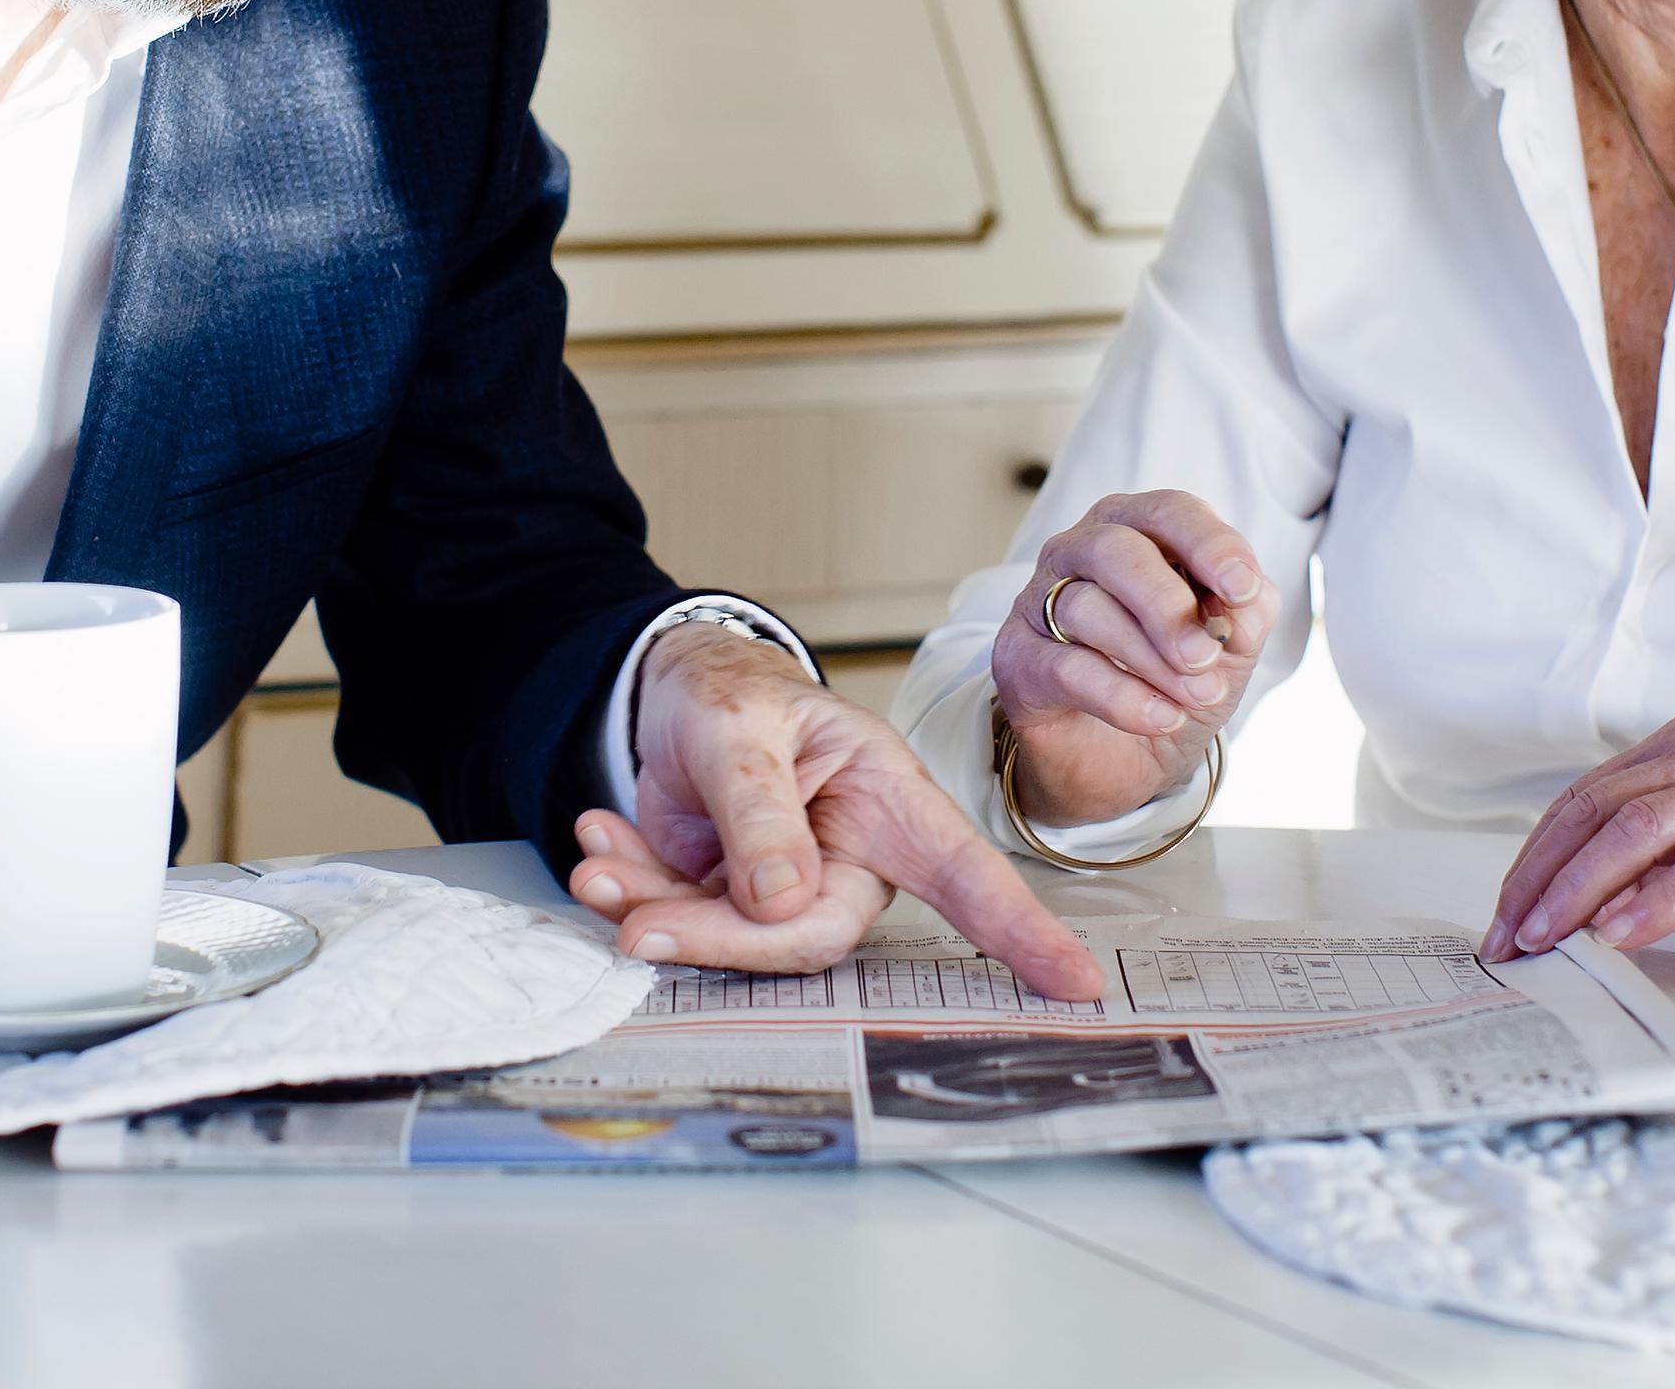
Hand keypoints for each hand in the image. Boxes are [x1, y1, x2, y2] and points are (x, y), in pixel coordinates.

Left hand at [565, 625, 1103, 1001]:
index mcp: (887, 800)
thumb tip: (782, 902)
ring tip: (597, 864)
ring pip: (739, 941)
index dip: (1020, 932)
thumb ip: (759, 810)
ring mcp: (790, 886)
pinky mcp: (732, 902)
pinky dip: (632, 894)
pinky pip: (687, 924)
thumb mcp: (740, 727)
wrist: (668, 690)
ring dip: (656, 910)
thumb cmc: (731, 693)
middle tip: (634, 920)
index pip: (964, 873)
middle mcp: (851, 855)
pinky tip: (598, 850)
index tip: (1078, 985)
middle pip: (810, 935)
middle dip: (717, 935)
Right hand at [986, 490, 1266, 828]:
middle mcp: (1080, 551)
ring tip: (1197, 696)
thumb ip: (1246, 617)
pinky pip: (1065, 666)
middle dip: (1167, 605)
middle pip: (1115, 549)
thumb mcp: (1229, 650)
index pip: (1169, 511)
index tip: (1242, 589)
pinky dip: (1121, 696)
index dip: (1209, 545)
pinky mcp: (1017, 657)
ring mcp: (1039, 600)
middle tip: (1204, 656)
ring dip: (1153, 660)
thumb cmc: (1174, 681)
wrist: (1126, 760)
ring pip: (1086, 608)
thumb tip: (1242, 606)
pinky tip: (1160, 717)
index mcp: (1138, 530)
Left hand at [1479, 707, 1674, 961]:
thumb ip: (1663, 852)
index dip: (1538, 855)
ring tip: (1548, 936)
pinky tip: (1621, 932)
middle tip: (1510, 934)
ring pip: (1642, 828)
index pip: (1589, 795)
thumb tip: (1576, 898)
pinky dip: (1655, 901)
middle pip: (1601, 807)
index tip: (1507, 911)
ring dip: (1581, 890)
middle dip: (1542, 876)